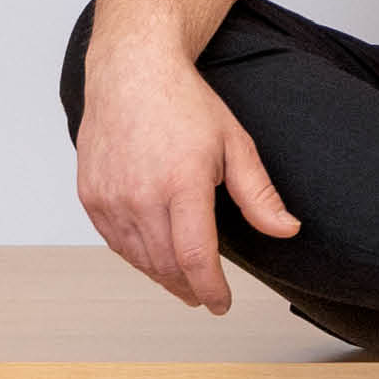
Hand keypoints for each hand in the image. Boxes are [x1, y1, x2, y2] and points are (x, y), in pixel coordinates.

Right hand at [73, 52, 298, 313]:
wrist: (130, 75)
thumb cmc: (185, 105)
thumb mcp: (236, 144)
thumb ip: (259, 195)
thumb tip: (287, 230)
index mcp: (181, 184)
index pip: (194, 256)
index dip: (211, 288)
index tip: (221, 304)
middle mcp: (139, 196)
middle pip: (165, 264)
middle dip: (189, 287)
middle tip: (207, 297)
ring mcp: (110, 199)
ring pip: (138, 259)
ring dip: (163, 277)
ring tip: (184, 283)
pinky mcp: (91, 198)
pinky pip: (115, 243)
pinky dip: (137, 257)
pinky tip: (154, 259)